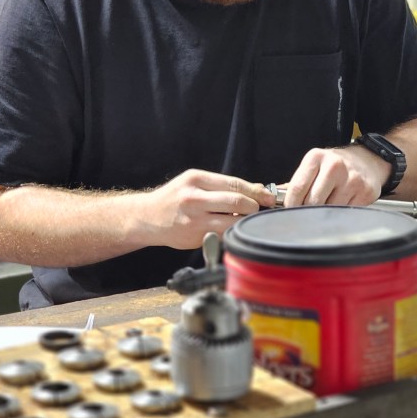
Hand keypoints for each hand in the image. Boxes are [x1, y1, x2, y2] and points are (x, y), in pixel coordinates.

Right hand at [142, 169, 275, 247]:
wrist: (147, 218)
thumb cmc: (175, 198)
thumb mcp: (195, 183)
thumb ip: (224, 186)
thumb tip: (258, 188)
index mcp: (195, 180)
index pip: (234, 184)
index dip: (256, 192)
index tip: (269, 197)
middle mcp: (193, 198)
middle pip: (237, 202)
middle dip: (253, 207)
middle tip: (257, 210)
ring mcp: (193, 220)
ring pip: (232, 222)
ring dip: (244, 222)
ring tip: (244, 220)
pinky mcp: (194, 237)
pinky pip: (222, 235)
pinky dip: (231, 232)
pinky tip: (229, 229)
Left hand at [283, 145, 390, 207]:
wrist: (367, 160)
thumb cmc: (335, 166)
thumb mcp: (315, 165)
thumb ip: (296, 183)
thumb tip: (274, 199)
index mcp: (316, 157)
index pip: (297, 188)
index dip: (291, 205)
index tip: (290, 212)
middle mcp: (335, 165)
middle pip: (312, 202)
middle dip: (308, 211)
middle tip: (309, 213)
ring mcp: (352, 179)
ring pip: (329, 210)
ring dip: (326, 213)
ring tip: (328, 205)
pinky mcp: (366, 191)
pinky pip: (346, 212)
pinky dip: (341, 213)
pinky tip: (342, 204)